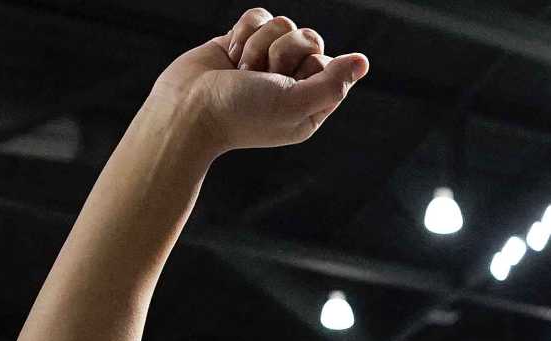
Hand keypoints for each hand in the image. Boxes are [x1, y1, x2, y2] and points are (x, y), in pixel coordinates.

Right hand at [153, 9, 367, 157]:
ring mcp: (265, 61)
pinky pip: (258, 16)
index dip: (308, 64)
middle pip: (308, 37)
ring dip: (258, 45)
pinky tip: (230, 57)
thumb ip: (333, 84)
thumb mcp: (295, 104)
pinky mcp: (242, 42)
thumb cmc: (241, 114)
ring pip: (281, 24)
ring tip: (240, 71)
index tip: (286, 83)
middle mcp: (290, 82)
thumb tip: (363, 62)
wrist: (187, 109)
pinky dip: (243, 32)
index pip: (328, 62)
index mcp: (309, 104)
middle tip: (259, 77)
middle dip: (282, 52)